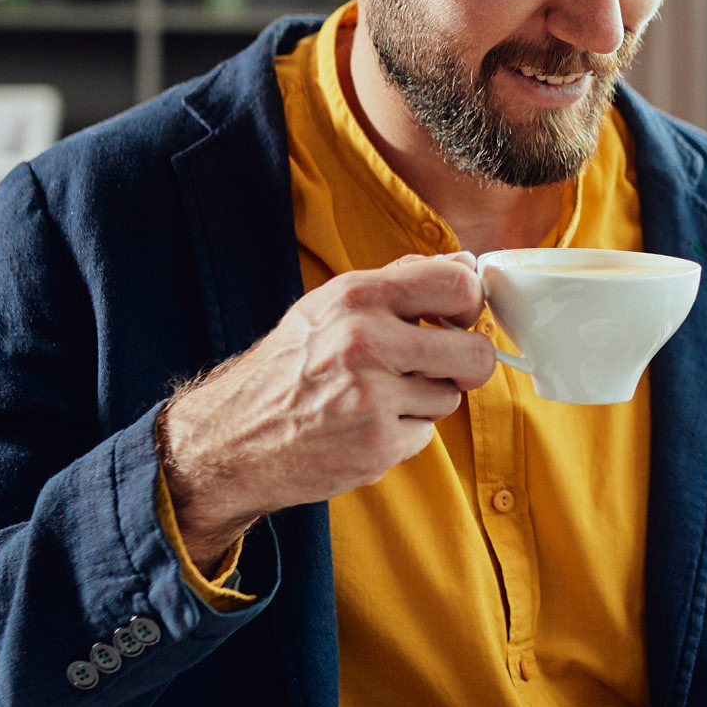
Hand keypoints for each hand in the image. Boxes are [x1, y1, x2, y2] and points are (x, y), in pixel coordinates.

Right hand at [159, 252, 494, 571]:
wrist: (233, 437)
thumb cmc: (287, 368)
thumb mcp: (329, 306)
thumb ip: (397, 282)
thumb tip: (462, 263)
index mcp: (356, 296)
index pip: (457, 284)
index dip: (471, 304)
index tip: (461, 317)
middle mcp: (364, 341)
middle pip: (474, 353)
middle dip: (466, 364)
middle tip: (439, 367)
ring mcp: (372, 396)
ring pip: (450, 396)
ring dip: (425, 401)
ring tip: (378, 397)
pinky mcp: (376, 443)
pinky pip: (426, 434)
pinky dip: (404, 433)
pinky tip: (365, 426)